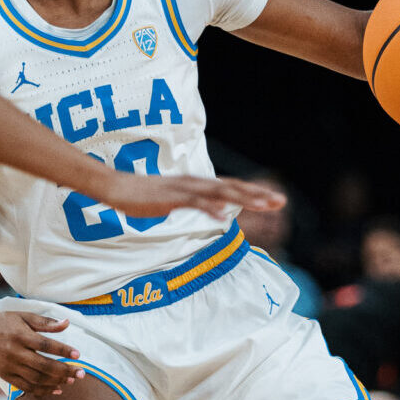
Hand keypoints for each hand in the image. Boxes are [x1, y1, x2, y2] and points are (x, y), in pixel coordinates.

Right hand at [0, 309, 80, 394]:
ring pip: (36, 379)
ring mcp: (9, 365)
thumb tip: (67, 323)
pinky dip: (41, 390)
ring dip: (55, 382)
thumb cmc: (3, 321)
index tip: (78, 355)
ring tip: (70, 381)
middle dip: (64, 371)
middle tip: (81, 374)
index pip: (46, 345)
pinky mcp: (4, 375)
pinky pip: (25, 387)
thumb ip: (46, 322)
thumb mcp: (24, 317)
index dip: (63, 351)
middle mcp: (14, 352)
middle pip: (43, 365)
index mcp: (21, 335)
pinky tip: (55, 390)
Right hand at [89, 169, 284, 224]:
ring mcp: (183, 190)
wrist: (117, 187)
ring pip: (219, 193)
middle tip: (282, 201)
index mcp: (198, 184)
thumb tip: (217, 211)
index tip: (274, 200)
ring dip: (243, 198)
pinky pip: (194, 203)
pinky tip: (224, 215)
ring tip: (263, 205)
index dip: (254, 192)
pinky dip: (210, 208)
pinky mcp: (170, 198)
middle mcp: (195, 183)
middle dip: (258, 194)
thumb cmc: (143, 196)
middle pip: (233, 187)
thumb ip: (196, 203)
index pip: (232, 187)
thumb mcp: (176, 200)